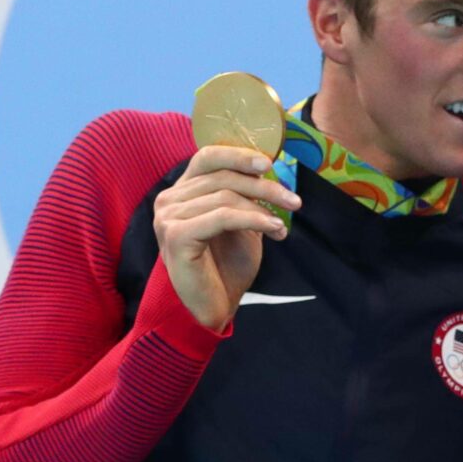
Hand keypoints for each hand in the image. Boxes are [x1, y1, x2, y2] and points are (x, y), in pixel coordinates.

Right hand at [154, 145, 299, 331]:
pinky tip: (274, 230)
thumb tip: (269, 171)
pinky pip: (223, 217)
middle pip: (223, 177)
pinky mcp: (176, 236)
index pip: (207, 157)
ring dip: (263, 209)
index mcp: (182, 191)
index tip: (269, 163)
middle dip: (265, 187)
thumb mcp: (241, 224)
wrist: (212, 307)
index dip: (239, 155)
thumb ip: (246, 197)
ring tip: (282, 227)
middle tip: (295, 201)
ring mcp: (168, 217)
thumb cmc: (226, 267)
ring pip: (225, 196)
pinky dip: (253, 220)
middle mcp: (169, 200)